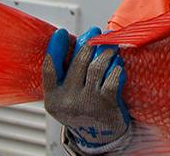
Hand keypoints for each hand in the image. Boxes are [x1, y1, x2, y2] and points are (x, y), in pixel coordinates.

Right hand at [43, 27, 130, 148]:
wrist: (101, 137)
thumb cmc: (85, 111)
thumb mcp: (66, 98)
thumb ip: (67, 76)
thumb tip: (75, 43)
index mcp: (53, 97)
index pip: (50, 68)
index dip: (55, 48)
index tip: (61, 32)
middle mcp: (67, 100)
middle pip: (78, 63)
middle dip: (89, 43)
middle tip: (96, 33)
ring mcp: (87, 102)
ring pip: (97, 67)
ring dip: (106, 52)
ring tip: (111, 46)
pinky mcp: (105, 104)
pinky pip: (112, 77)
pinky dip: (117, 68)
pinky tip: (119, 64)